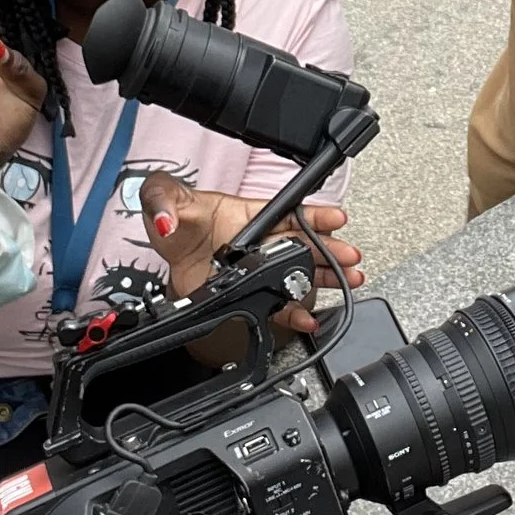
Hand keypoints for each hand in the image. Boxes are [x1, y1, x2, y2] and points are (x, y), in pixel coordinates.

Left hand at [138, 174, 363, 331]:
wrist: (168, 255)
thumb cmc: (174, 222)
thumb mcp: (165, 197)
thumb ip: (165, 201)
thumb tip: (167, 219)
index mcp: (250, 213)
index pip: (288, 210)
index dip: (315, 214)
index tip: (336, 217)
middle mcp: (261, 240)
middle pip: (304, 242)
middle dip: (330, 249)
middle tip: (350, 256)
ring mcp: (259, 267)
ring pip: (300, 271)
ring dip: (326, 276)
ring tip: (349, 280)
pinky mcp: (250, 291)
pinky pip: (278, 304)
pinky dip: (296, 312)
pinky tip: (310, 318)